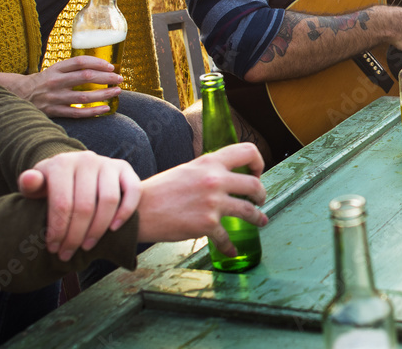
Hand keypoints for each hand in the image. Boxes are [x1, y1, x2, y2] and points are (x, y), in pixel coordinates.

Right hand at [16, 56, 122, 116]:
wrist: (19, 95)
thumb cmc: (44, 81)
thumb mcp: (55, 70)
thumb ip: (73, 68)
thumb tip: (102, 68)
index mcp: (56, 68)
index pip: (80, 61)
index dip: (98, 62)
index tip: (111, 66)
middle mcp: (55, 81)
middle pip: (85, 77)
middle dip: (106, 77)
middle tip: (119, 78)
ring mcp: (54, 97)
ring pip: (83, 97)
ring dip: (103, 94)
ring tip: (117, 91)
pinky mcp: (54, 111)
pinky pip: (76, 113)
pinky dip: (92, 111)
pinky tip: (105, 108)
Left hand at [17, 151, 140, 260]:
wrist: (75, 171)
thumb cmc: (53, 186)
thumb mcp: (37, 186)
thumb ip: (29, 185)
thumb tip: (29, 180)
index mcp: (61, 164)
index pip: (62, 204)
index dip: (58, 231)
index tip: (54, 248)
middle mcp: (86, 159)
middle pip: (85, 206)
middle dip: (76, 236)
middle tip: (69, 253)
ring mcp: (108, 163)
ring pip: (109, 201)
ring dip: (99, 229)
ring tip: (87, 246)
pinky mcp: (124, 168)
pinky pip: (132, 191)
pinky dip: (125, 212)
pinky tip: (113, 229)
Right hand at [136, 143, 267, 255]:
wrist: (139, 210)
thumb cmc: (161, 190)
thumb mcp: (188, 169)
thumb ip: (209, 170)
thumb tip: (227, 175)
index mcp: (210, 162)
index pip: (248, 151)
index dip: (258, 162)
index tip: (256, 173)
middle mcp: (215, 180)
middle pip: (254, 184)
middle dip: (261, 194)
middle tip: (259, 199)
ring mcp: (212, 203)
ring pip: (249, 210)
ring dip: (258, 217)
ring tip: (261, 220)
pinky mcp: (206, 224)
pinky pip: (226, 237)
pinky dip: (230, 246)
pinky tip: (232, 250)